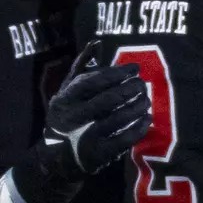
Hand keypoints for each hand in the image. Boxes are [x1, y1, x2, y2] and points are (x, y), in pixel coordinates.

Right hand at [9, 44, 151, 202]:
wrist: (55, 159)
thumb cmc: (65, 118)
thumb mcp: (66, 92)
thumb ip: (81, 67)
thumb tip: (96, 43)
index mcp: (65, 99)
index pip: (93, 81)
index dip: (116, 73)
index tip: (135, 68)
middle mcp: (74, 117)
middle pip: (108, 99)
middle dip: (130, 90)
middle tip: (143, 85)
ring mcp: (86, 137)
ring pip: (118, 119)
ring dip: (137, 107)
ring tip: (147, 101)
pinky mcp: (98, 154)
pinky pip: (123, 140)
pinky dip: (138, 129)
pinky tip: (146, 120)